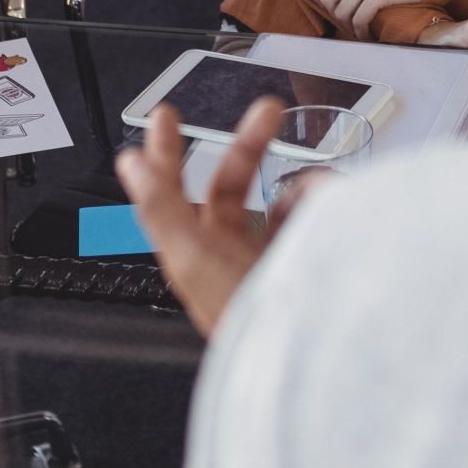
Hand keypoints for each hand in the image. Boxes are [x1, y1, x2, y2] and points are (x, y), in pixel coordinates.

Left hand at [117, 99, 322, 338]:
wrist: (317, 357)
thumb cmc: (249, 319)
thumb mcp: (195, 258)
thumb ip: (161, 207)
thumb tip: (130, 165)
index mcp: (196, 256)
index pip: (173, 195)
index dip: (166, 154)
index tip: (165, 117)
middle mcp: (233, 256)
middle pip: (231, 186)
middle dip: (249, 145)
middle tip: (268, 110)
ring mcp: (276, 258)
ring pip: (284, 200)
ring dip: (303, 191)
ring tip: (322, 197)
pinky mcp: (315, 261)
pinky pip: (321, 219)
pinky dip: (328, 210)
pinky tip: (337, 216)